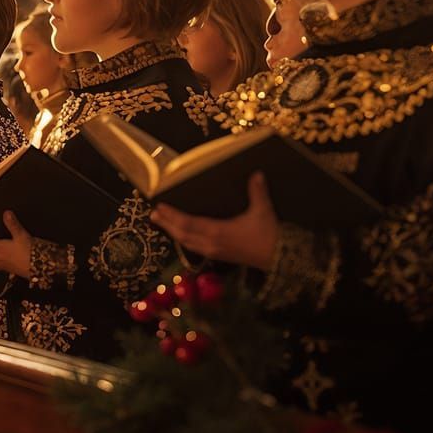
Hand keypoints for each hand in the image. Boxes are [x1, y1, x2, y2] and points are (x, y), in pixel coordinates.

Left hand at [149, 173, 278, 268]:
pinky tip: (181, 234)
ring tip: (161, 221)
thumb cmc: (269, 235)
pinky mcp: (218, 256)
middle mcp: (211, 243)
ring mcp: (214, 251)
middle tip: (153, 214)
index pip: (187, 223)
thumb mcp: (263, 210)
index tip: (160, 207)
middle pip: (182, 234)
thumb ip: (257, 191)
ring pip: (187, 242)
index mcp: (218, 232)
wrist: (279, 259)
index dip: (172, 215)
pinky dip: (184, 239)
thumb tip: (256, 173)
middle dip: (167, 224)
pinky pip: (194, 247)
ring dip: (173, 232)